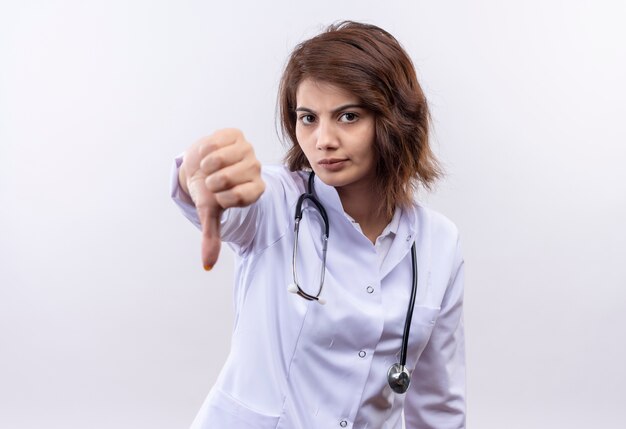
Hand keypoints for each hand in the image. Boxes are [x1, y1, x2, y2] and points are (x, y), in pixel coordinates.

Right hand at [179, 129, 264, 269]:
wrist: (200, 165)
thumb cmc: (209, 190)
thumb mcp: (209, 213)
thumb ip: (211, 237)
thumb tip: (207, 265)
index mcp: (255, 190)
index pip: (241, 196)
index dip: (222, 197)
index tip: (218, 196)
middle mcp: (256, 170)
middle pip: (227, 178)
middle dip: (212, 181)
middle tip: (212, 181)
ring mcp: (248, 150)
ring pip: (220, 159)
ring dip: (207, 166)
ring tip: (209, 168)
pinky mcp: (236, 135)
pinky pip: (215, 143)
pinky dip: (205, 150)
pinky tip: (209, 154)